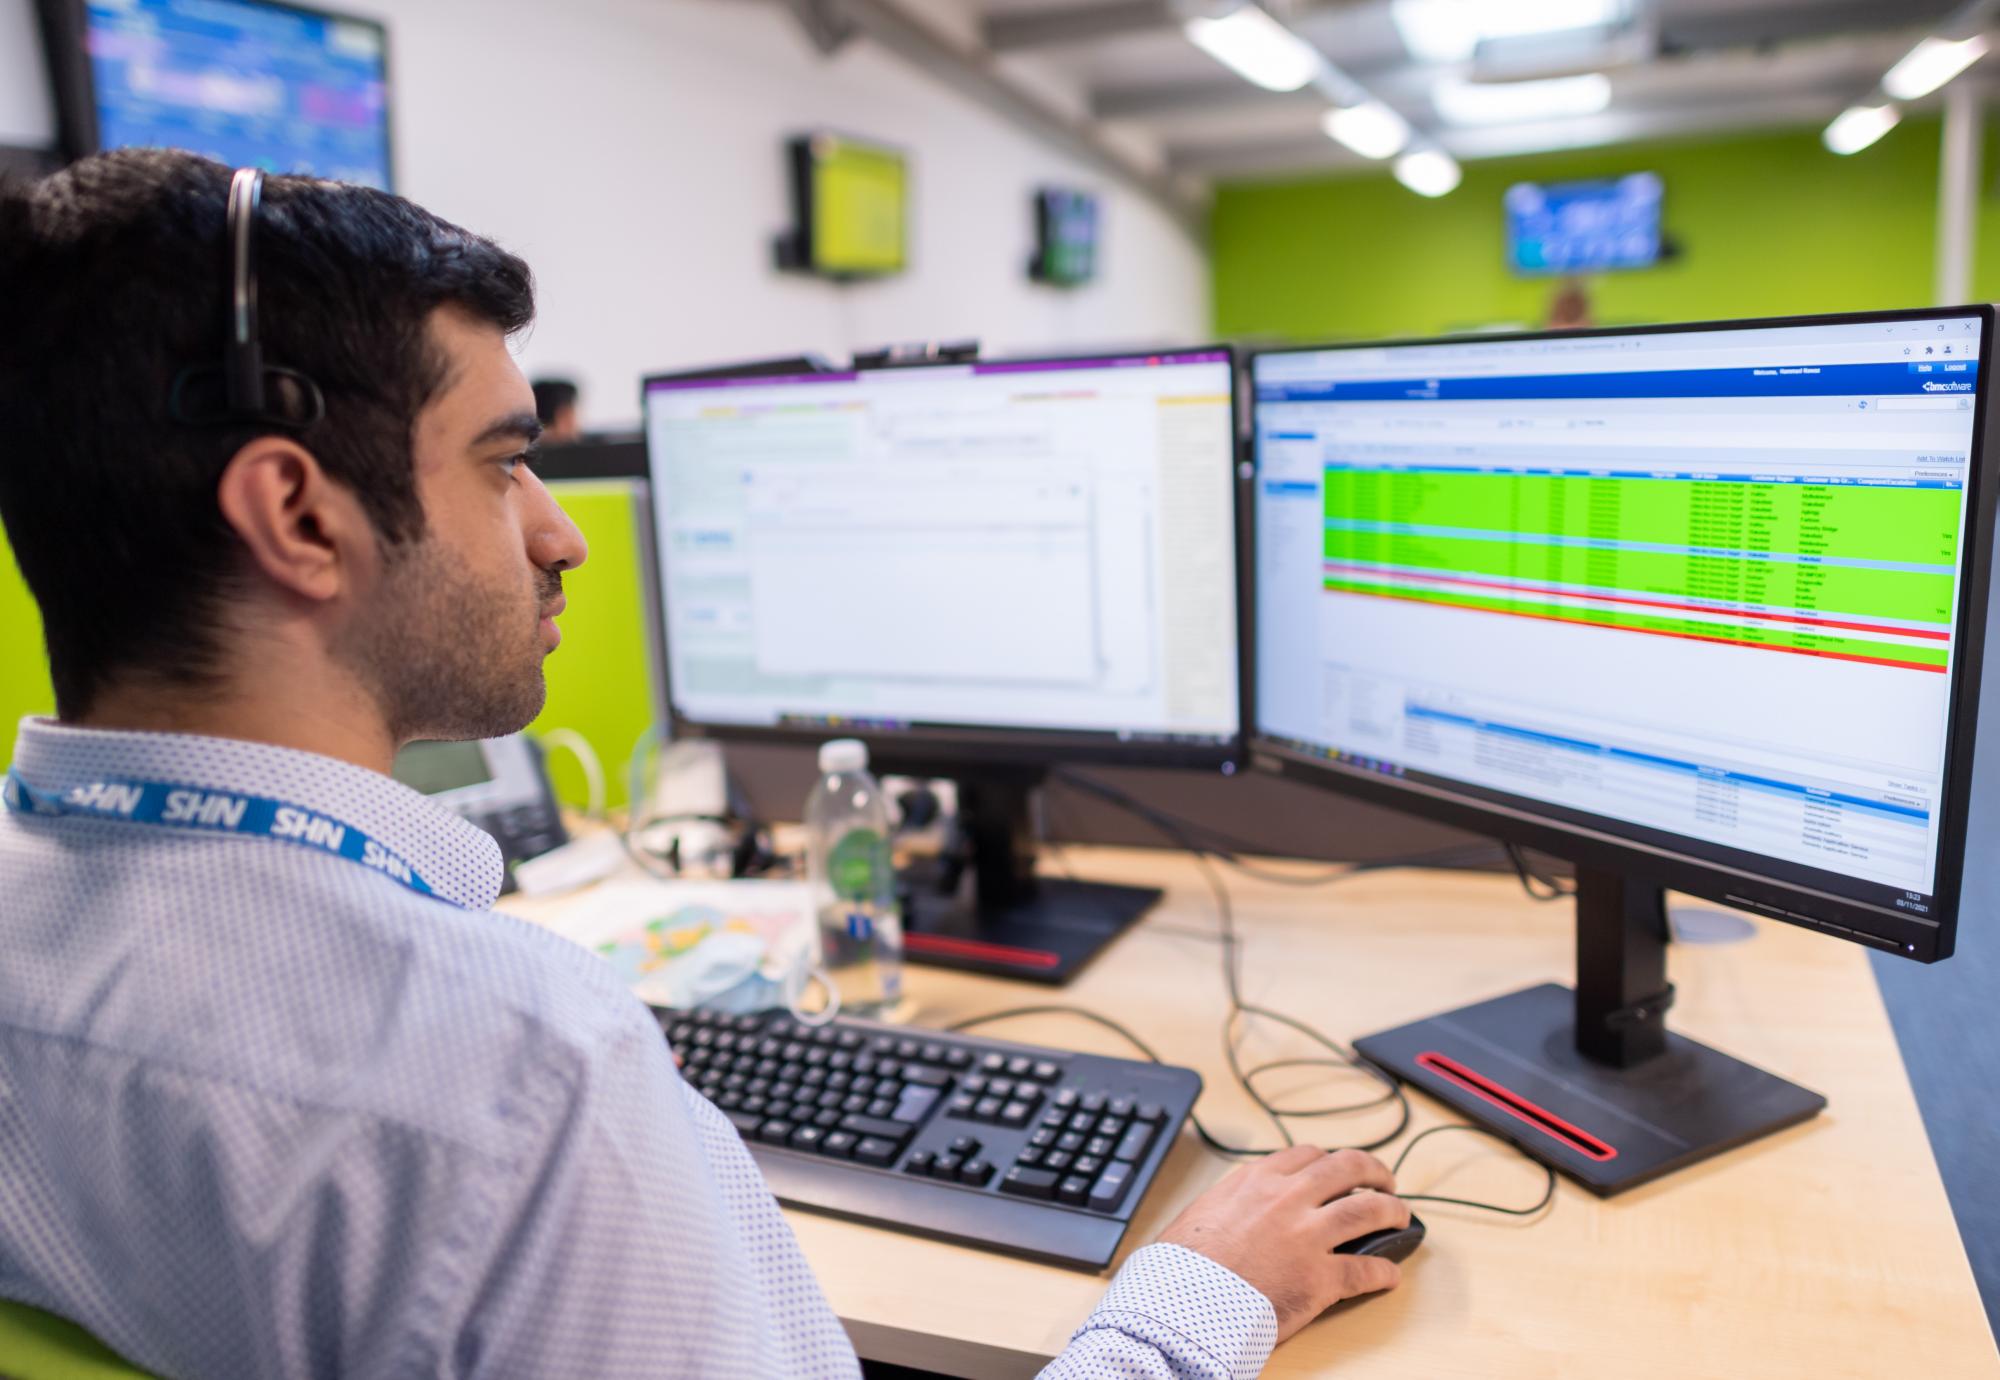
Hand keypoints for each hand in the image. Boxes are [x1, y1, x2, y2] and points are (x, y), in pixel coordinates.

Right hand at [1155, 1145, 1408, 1341]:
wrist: (1181, 1301)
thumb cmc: (1182, 1265)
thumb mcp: (1200, 1213)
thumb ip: (1229, 1202)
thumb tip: (1235, 1208)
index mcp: (1256, 1181)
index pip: (1306, 1155)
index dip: (1329, 1161)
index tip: (1338, 1169)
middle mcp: (1287, 1199)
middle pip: (1347, 1169)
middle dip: (1373, 1171)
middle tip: (1384, 1181)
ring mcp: (1307, 1236)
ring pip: (1367, 1210)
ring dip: (1391, 1210)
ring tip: (1400, 1216)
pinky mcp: (1320, 1277)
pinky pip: (1365, 1270)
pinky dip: (1384, 1271)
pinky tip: (1391, 1275)